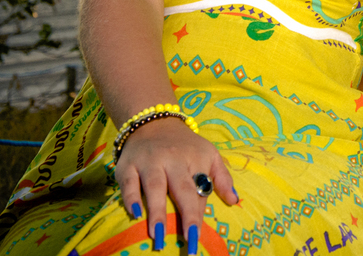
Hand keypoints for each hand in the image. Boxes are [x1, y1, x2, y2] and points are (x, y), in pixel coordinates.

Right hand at [115, 116, 237, 252]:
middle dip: (186, 214)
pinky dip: (131, 197)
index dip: (199, 214)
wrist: (154, 122)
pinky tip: (134, 213)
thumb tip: (234, 200)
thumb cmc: (185, 145)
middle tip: (189, 240)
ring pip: (154, 186)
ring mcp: (150, 161)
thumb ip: (222, 177)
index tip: (199, 237)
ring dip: (157, 211)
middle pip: (182, 188)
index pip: (200, 190)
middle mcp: (173, 159)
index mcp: (196, 158)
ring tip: (158, 235)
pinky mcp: (128, 165)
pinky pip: (129, 182)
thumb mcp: (209, 154)